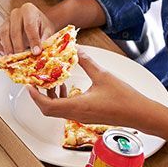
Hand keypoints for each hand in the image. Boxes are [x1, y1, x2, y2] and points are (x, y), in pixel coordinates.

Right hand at [0, 1, 56, 56]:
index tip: (36, 52)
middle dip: (19, 46)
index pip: (29, 26)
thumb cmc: (42, 26)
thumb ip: (44, 39)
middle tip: (23, 57)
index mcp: (28, 10)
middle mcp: (15, 13)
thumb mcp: (47, 31)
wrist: (37, 23)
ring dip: (8, 48)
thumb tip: (39, 51)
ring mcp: (6, 21)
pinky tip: (4, 54)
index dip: (33, 40)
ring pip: (4, 34)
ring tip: (14, 58)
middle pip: (15, 31)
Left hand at [28, 54, 148, 125]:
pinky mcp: (86, 116)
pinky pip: (66, 109)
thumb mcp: (103, 75)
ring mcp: (81, 117)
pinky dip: (60, 98)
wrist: (139, 114)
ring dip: (50, 97)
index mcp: (77, 106)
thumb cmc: (124, 98)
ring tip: (49, 81)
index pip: (47, 105)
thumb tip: (75, 49)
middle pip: (48, 109)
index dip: (35, 96)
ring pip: (57, 110)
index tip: (28, 85)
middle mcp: (76, 114)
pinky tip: (65, 86)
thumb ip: (86, 61)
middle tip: (35, 81)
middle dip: (39, 95)